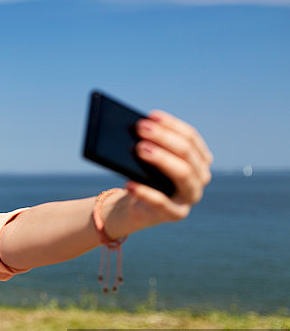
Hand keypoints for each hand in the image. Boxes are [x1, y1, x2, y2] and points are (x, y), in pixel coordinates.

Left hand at [115, 110, 212, 232]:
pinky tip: (129, 183)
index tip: (150, 116)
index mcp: (200, 159)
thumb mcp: (148, 159)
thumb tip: (135, 128)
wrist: (139, 206)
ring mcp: (191, 196)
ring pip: (183, 173)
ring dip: (161, 158)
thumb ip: (149, 144)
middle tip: (140, 128)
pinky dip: (145, 191)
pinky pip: (162, 202)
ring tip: (138, 148)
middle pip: (187, 152)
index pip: (191, 137)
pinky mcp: (177, 214)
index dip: (171, 125)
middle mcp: (201, 176)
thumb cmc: (146, 176)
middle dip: (163, 138)